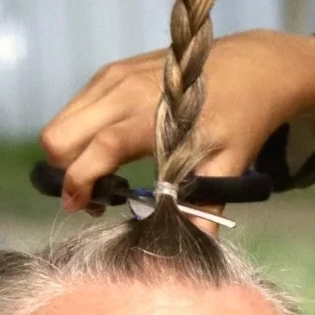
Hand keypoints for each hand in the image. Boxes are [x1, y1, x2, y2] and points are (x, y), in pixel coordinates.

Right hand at [38, 34, 314, 213]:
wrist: (255, 65)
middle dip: (66, 172)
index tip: (84, 209)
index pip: (97, 149)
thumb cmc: (243, 117)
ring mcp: (113, 76)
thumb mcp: (230, 165)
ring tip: (106, 175)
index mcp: (151, 116)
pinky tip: (111, 149)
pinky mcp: (112, 71)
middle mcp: (123, 90)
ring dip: (71, 154)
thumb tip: (192, 249)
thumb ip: (205, 207)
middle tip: (98, 196)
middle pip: (59, 135)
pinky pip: (75, 107)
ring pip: (61, 120)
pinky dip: (80, 133)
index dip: (79, 183)